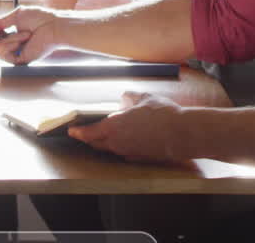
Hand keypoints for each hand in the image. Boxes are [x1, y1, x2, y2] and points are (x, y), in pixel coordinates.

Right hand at [0, 6, 65, 63]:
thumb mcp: (17, 15)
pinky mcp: (21, 59)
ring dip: (8, 40)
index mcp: (11, 32)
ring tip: (24, 33)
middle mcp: (13, 43)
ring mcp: (16, 52)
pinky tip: (19, 40)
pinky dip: (10, 46)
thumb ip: (0, 20)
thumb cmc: (41, 18)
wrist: (54, 26)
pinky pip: (5, 56)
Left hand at [68, 92, 192, 163]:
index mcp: (114, 127)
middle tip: (85, 132)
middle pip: (97, 143)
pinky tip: (128, 137)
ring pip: (110, 148)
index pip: (89, 133)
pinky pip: (124, 151)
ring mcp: (128, 152)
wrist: (182, 134)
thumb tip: (124, 98)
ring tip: (106, 132)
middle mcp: (118, 143)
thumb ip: (130, 97)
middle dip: (89, 138)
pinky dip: (120, 145)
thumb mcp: (145, 98)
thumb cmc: (163, 114)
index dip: (78, 132)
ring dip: (105, 142)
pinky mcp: (139, 158)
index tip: (71, 131)